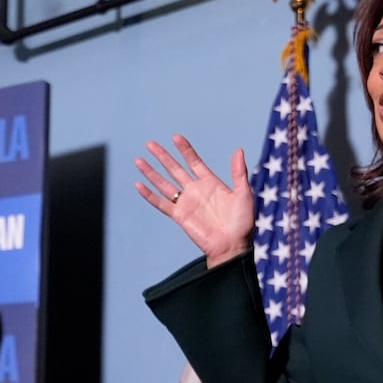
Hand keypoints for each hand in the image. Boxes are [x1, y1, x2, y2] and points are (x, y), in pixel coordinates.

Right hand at [134, 135, 254, 267]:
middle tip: (150, 143)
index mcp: (211, 183)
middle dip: (162, 156)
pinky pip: (161, 203)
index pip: (194, 162)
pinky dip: (149, 195)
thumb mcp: (244, 193)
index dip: (185, 150)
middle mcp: (195, 191)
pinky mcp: (179, 216)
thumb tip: (238, 150)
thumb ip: (239, 172)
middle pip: (174, 169)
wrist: (232, 245)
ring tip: (139, 160)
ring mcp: (186, 203)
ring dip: (151, 172)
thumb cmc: (242, 222)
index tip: (176, 137)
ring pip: (163, 183)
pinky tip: (138, 185)